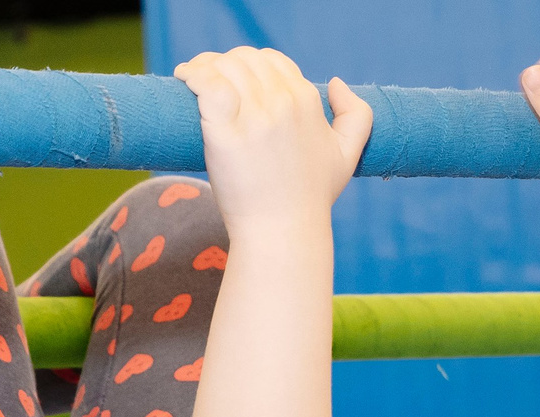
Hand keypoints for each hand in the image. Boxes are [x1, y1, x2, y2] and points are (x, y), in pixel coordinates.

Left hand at [174, 48, 371, 232]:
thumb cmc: (310, 199)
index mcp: (307, 101)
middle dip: (224, 64)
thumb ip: (357, 116)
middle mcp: (283, 103)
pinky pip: (206, 84)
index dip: (250, 66)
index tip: (234, 81)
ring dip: (202, 67)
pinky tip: (183, 80)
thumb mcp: (347, 157)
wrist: (283, 234)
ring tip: (189, 79)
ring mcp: (255, 117)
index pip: (272, 61)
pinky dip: (192, 75)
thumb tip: (336, 83)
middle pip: (244, 60)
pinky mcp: (226, 132)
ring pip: (223, 67)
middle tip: (206, 81)